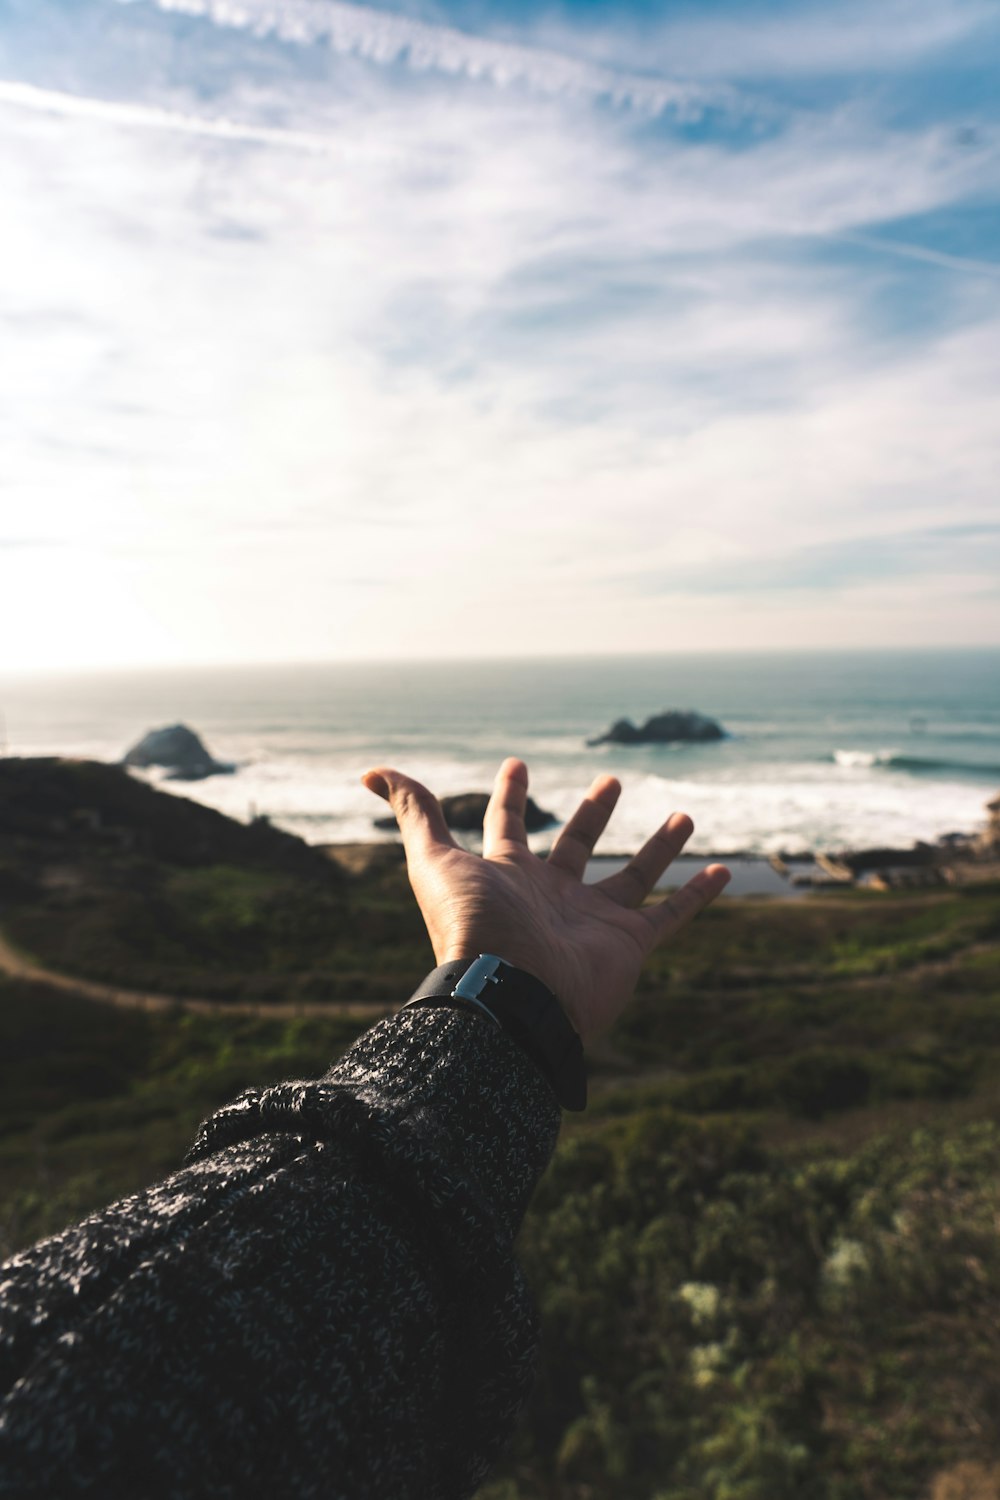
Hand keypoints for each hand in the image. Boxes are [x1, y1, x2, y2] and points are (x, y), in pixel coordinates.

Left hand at [362, 758, 729, 1041]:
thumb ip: (413, 813)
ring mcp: (592, 920)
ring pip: (633, 875)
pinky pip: (669, 916)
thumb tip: (372, 770)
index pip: (508, 825)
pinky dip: (697, 895)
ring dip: (659, 846)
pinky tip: (724, 870)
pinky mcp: (627, 945)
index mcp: (507, 874)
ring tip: (685, 815)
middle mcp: (551, 895)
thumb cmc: (472, 927)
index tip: (516, 764)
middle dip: (592, 814)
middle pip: (575, 845)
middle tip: (610, 781)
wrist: (511, 997)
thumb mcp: (433, 861)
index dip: (509, 794)